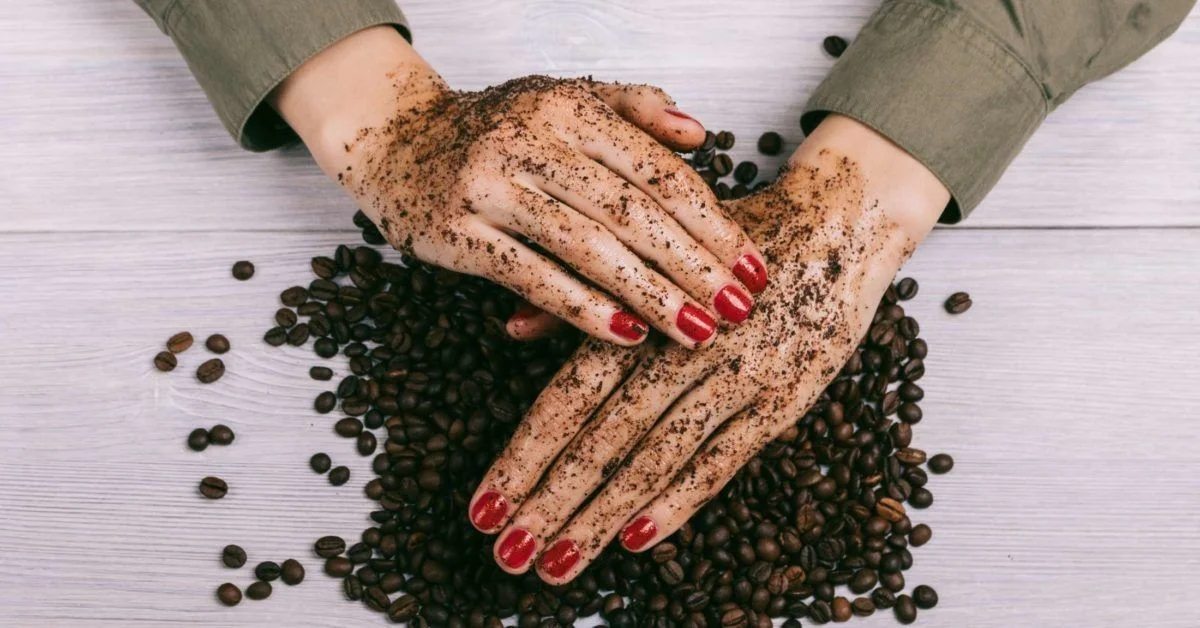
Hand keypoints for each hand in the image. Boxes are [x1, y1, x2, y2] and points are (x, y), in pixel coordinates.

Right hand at [271, 27, 766, 348]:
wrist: (391, 135)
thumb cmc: (492, 126)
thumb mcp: (562, 99)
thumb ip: (634, 109)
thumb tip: (700, 135)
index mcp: (570, 108)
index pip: (658, 171)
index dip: (713, 222)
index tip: (753, 266)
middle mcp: (532, 139)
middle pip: (632, 210)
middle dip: (693, 265)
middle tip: (739, 309)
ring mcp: (491, 184)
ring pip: (587, 245)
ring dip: (650, 293)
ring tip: (696, 331)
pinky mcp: (458, 230)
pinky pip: (530, 274)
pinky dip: (580, 307)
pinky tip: (626, 334)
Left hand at [467, 115, 949, 581]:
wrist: (838, 223)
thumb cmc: (730, 240)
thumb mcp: (653, 249)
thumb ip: (583, 297)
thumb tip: (508, 329)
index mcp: (641, 311)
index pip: (568, 397)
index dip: (523, 454)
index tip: (483, 505)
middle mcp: (682, 348)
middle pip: (603, 439)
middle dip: (550, 502)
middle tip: (506, 554)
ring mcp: (735, 377)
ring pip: (655, 458)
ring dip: (600, 516)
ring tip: (555, 563)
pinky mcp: (782, 400)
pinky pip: (723, 460)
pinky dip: (679, 500)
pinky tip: (636, 538)